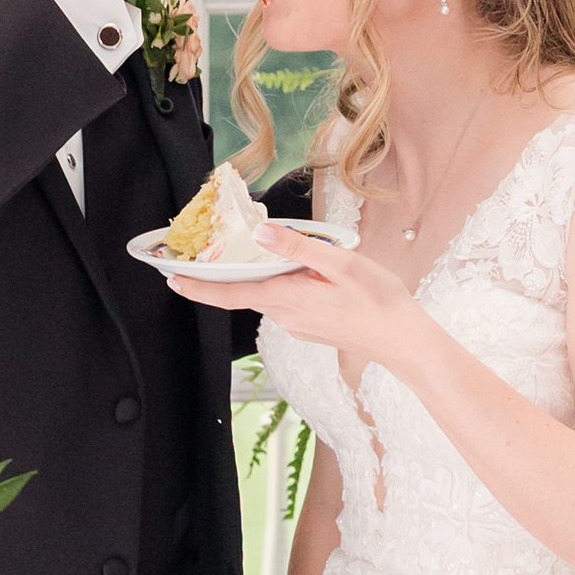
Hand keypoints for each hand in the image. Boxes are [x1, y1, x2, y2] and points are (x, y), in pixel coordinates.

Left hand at [168, 225, 424, 366]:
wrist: (401, 339)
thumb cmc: (377, 299)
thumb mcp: (341, 263)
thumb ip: (298, 249)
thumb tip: (260, 234)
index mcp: (288, 297)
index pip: (231, 293)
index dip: (198, 288)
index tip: (172, 280)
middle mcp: (285, 316)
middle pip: (245, 292)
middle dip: (226, 274)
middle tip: (207, 252)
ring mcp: (296, 325)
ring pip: (266, 296)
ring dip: (258, 277)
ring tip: (255, 252)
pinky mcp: (308, 328)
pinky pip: (283, 303)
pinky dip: (278, 286)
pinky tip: (295, 271)